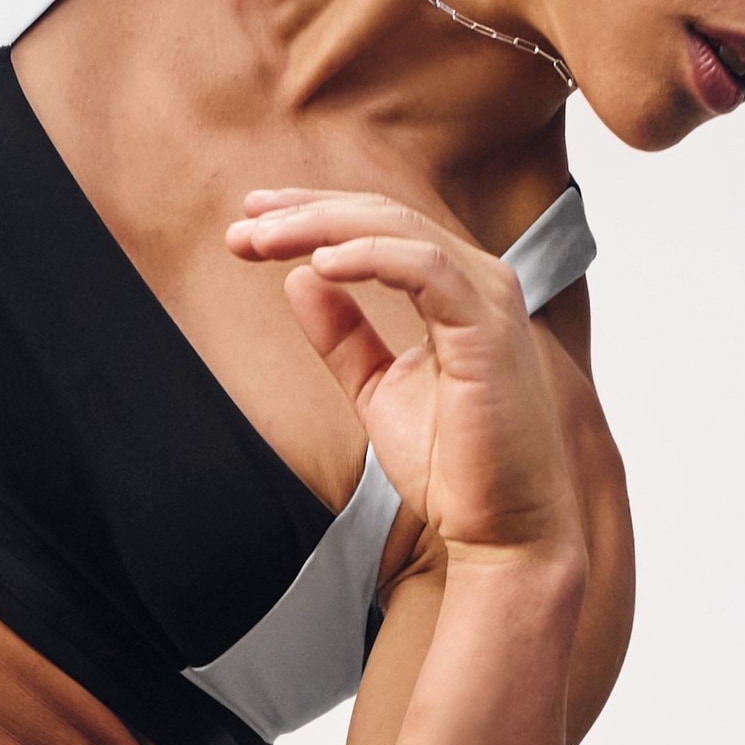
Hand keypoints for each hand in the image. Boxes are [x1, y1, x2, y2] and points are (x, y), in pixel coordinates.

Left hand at [227, 189, 583, 560]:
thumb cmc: (455, 466)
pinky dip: (369, 255)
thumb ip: (343, 335)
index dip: (311, 215)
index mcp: (456, 289)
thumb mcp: (377, 388)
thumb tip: (300, 279)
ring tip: (264, 239)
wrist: (502, 531)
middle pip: (383, 215)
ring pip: (399, 228)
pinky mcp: (489, 329)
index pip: (380, 225)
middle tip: (243, 223)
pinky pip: (425, 268)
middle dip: (305, 213)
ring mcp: (489, 300)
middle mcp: (479, 281)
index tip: (249, 224)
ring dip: (322, 227)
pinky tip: (319, 263)